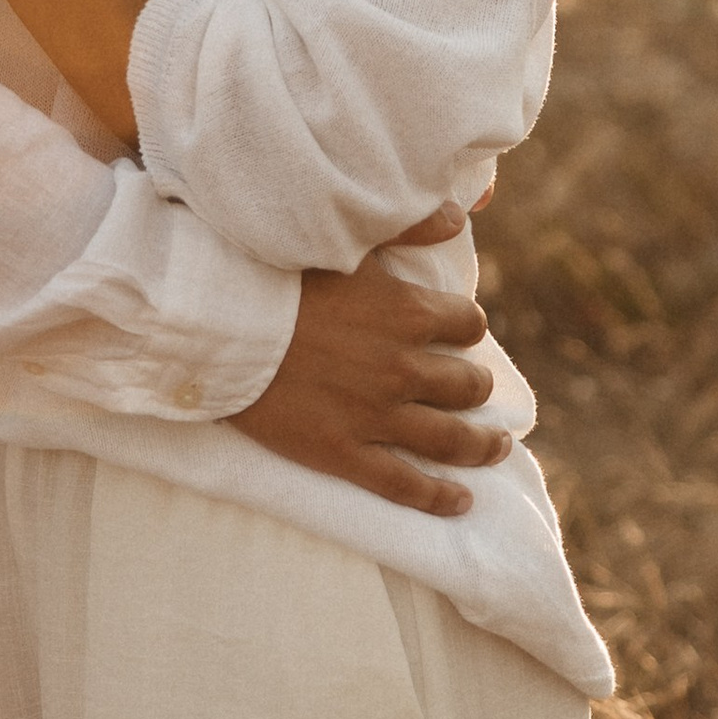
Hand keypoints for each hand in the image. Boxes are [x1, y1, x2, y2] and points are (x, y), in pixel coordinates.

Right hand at [230, 246, 512, 518]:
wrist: (220, 325)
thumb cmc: (279, 275)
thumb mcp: (349, 241)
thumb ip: (409, 226)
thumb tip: (458, 216)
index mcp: (407, 314)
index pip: (467, 324)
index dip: (465, 328)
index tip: (458, 333)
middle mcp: (402, 368)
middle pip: (466, 384)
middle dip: (474, 386)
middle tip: (473, 389)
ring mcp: (376, 416)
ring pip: (450, 439)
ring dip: (481, 445)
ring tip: (496, 446)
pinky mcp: (344, 453)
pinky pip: (405, 484)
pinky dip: (439, 497)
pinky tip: (461, 502)